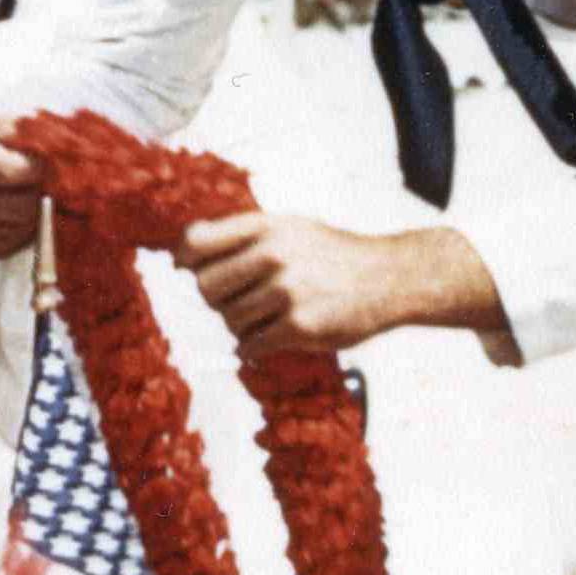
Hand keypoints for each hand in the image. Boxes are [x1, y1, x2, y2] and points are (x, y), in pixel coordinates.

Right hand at [0, 119, 46, 260]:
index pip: (13, 172)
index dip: (37, 168)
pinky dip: (23, 227)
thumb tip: (62, 148)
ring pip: (24, 226)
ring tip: (21, 192)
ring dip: (33, 209)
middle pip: (23, 206)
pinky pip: (17, 242)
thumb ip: (26, 133)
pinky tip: (12, 210)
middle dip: (38, 191)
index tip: (43, 162)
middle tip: (37, 180)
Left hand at [176, 210, 501, 354]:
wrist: (390, 277)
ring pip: (229, 319)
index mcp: (266, 226)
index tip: (187, 270)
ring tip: (265, 320)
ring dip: (241, 326)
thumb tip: (187, 252)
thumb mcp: (292, 226)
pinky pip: (252, 345)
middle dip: (216, 299)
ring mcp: (286, 290)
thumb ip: (247, 236)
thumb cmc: (336, 254)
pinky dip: (255, 348)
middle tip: (236, 302)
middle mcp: (273, 254)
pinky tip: (269, 341)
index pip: (197, 240)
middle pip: (206, 286)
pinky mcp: (299, 325)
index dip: (184, 259)